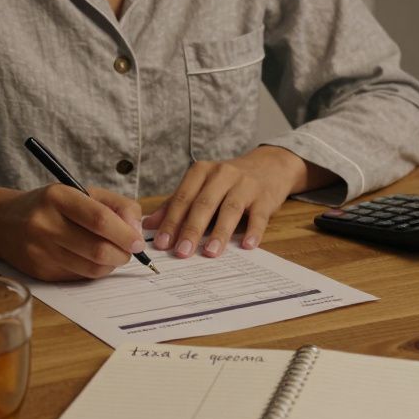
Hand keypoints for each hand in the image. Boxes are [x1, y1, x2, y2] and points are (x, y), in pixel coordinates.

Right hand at [0, 184, 144, 281]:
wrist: (3, 222)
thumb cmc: (51, 205)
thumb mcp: (82, 192)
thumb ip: (117, 206)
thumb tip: (137, 231)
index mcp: (58, 197)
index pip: (99, 219)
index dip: (125, 233)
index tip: (138, 241)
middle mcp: (45, 224)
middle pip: (98, 249)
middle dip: (123, 253)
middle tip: (129, 250)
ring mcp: (40, 250)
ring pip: (92, 268)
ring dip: (111, 265)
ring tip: (113, 253)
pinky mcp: (40, 271)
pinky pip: (79, 277)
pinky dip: (94, 271)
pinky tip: (91, 259)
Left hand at [143, 147, 321, 258]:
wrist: (269, 166)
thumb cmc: (228, 181)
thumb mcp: (201, 185)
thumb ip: (176, 204)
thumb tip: (149, 225)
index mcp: (201, 171)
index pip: (183, 198)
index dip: (171, 221)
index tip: (162, 243)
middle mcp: (223, 174)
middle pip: (204, 204)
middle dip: (191, 229)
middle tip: (182, 252)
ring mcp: (245, 185)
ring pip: (230, 209)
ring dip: (219, 232)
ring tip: (210, 252)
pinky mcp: (265, 197)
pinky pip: (258, 215)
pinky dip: (253, 231)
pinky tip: (247, 245)